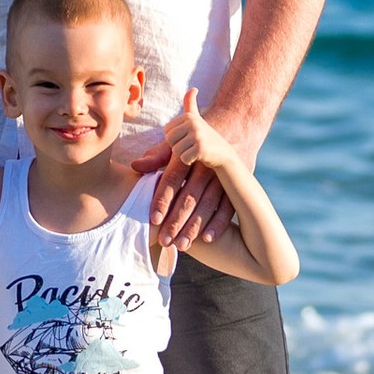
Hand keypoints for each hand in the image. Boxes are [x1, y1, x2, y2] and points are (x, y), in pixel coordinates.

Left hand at [130, 92, 257, 251]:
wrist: (235, 128)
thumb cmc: (193, 141)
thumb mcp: (175, 144)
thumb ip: (157, 156)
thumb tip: (136, 166)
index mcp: (189, 151)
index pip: (173, 178)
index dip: (162, 199)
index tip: (153, 220)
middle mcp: (207, 163)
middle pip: (190, 195)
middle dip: (176, 220)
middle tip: (165, 241)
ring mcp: (225, 175)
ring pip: (209, 204)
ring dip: (195, 227)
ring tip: (182, 246)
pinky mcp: (238, 185)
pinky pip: (229, 207)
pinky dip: (219, 224)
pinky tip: (208, 239)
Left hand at [159, 87, 231, 172]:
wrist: (224, 155)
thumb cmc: (207, 138)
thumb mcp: (197, 119)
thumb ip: (190, 104)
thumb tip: (193, 88)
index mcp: (188, 116)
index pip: (167, 132)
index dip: (176, 139)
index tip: (189, 139)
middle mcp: (192, 123)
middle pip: (169, 140)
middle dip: (178, 147)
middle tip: (191, 147)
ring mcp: (197, 134)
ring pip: (176, 151)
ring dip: (184, 155)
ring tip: (196, 151)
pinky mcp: (200, 148)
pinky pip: (184, 158)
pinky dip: (190, 161)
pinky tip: (199, 157)